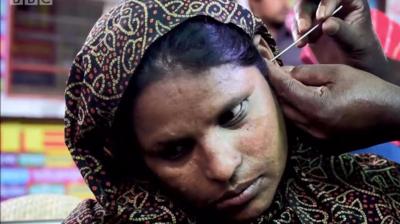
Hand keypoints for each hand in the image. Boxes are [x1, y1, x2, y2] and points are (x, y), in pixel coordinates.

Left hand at [267, 61, 399, 147]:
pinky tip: (298, 105)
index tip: (262, 63)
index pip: (285, 89)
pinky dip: (296, 117)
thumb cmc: (368, 88)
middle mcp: (314, 129)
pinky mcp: (323, 148)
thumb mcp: (337, 72)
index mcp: (317, 108)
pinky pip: (301, 130)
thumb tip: (283, 72)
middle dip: (276, 89)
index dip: (272, 74)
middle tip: (272, 74)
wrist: (393, 115)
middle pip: (283, 107)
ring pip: (290, 120)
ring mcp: (318, 141)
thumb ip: (306, 73)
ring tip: (283, 88)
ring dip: (285, 104)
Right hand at [293, 0, 389, 79]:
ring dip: (299, 23)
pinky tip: (301, 45)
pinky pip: (297, 25)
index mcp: (352, 1)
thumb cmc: (363, 53)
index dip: (326, 2)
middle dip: (305, 12)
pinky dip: (297, 34)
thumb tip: (326, 24)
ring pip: (302, 9)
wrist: (355, 67)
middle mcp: (334, 4)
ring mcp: (319, 15)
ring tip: (302, 40)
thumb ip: (342, 32)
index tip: (322, 18)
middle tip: (304, 28)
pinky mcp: (309, 27)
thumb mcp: (357, 43)